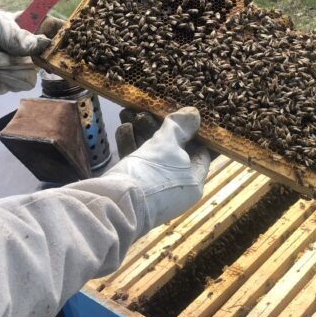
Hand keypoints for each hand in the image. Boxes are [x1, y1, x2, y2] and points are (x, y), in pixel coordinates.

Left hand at [0, 9, 62, 94]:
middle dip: (22, 54)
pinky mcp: (2, 84)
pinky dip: (4, 80)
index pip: (45, 28)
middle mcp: (17, 47)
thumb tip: (41, 45)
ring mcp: (10, 67)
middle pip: (41, 56)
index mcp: (17, 27)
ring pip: (31, 73)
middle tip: (9, 49)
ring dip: (10, 67)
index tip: (64, 32)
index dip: (56, 31)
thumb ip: (22, 34)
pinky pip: (18, 85)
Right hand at [107, 107, 210, 226]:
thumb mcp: (167, 144)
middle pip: (172, 152)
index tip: (184, 116)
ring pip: (151, 156)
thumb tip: (195, 113)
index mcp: (194, 182)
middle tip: (148, 111)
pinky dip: (130, 146)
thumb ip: (179, 127)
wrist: (115, 204)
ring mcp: (155, 191)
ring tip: (130, 113)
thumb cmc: (151, 173)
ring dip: (141, 133)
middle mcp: (177, 189)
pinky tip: (123, 128)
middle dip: (159, 129)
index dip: (193, 132)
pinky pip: (137, 165)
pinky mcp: (135, 191)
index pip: (200, 153)